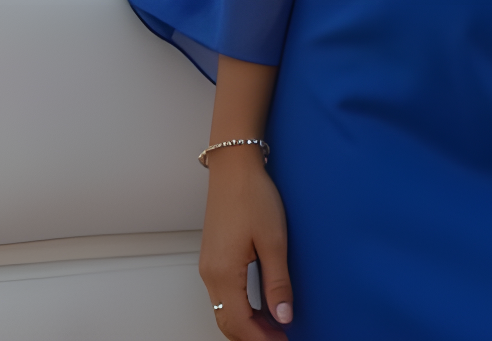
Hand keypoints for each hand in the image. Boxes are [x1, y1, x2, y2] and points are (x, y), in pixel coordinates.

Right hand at [200, 146, 293, 337]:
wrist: (234, 167)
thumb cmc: (252, 196)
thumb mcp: (273, 241)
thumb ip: (278, 283)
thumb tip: (283, 316)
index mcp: (223, 274)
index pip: (240, 323)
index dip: (262, 339)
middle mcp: (210, 274)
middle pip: (227, 323)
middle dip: (253, 337)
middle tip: (281, 338)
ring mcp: (208, 267)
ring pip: (224, 312)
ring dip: (247, 325)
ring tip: (275, 327)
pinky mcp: (212, 258)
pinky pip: (223, 297)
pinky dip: (240, 309)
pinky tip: (260, 307)